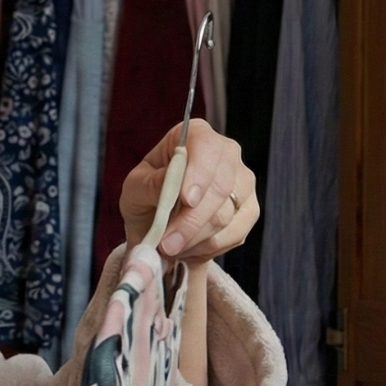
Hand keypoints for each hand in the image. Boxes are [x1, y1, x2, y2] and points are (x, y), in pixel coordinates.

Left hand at [117, 119, 258, 263]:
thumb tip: (168, 184)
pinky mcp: (250, 210)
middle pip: (219, 187)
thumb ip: (150, 185)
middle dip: (190, 221)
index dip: (198, 174)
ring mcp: (243, 182)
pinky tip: (188, 249)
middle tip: (167, 244)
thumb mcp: (135, 188)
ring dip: (194, 238)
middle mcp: (226, 153)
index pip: (205, 147)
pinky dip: (207, 247)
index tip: (186, 200)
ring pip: (226, 215)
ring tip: (169, 248)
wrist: (159, 226)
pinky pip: (235, 234)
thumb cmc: (147, 197)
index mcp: (195, 135)